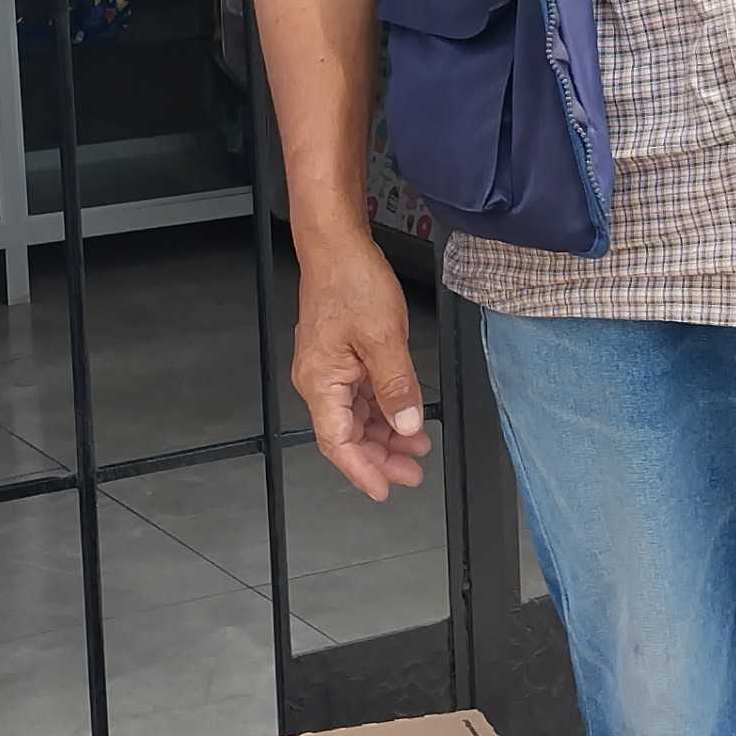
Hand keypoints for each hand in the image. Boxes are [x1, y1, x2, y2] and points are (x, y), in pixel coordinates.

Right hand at [291, 233, 431, 504]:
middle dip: (380, 456)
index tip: (384, 490)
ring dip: (386, 433)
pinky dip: (383, 409)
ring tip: (417, 447)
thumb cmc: (351, 282)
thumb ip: (397, 388)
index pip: (338, 443)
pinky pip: (360, 395)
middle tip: (413, 472)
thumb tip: (407, 427)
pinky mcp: (340, 356)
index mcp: (321, 382)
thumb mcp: (383, 339)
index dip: (362, 470)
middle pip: (347, 434)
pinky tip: (406, 415)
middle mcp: (318, 380)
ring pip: (356, 416)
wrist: (336, 245)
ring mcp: (329, 369)